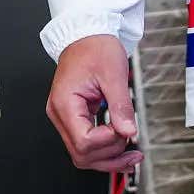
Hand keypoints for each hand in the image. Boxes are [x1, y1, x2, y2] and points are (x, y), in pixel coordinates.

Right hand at [45, 34, 141, 172]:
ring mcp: (65, 117)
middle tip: (133, 148)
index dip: (108, 141)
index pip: (83, 141)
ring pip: (83, 154)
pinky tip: (123, 151)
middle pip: (81, 154)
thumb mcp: (113, 74)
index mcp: (65, 103)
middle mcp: (60, 114)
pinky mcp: (74, 117)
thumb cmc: (95, 47)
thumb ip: (121, 105)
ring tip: (132, 156)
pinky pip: (87, 143)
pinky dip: (105, 150)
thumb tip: (128, 131)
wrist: (87, 34)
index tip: (125, 130)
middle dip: (110, 155)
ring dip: (109, 159)